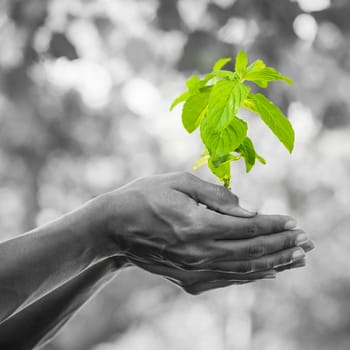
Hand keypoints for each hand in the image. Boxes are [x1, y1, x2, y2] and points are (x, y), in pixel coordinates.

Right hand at [102, 172, 312, 292]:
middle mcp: (197, 252)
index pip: (247, 227)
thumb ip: (215, 196)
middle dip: (282, 246)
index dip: (274, 225)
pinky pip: (226, 279)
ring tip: (297, 259)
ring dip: (273, 263)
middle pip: (251, 251)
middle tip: (307, 242)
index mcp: (196, 224)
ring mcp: (192, 268)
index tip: (294, 222)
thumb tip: (248, 209)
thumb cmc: (143, 196)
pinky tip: (267, 272)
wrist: (113, 226)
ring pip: (243, 269)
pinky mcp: (186, 277)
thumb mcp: (178, 182)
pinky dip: (250, 275)